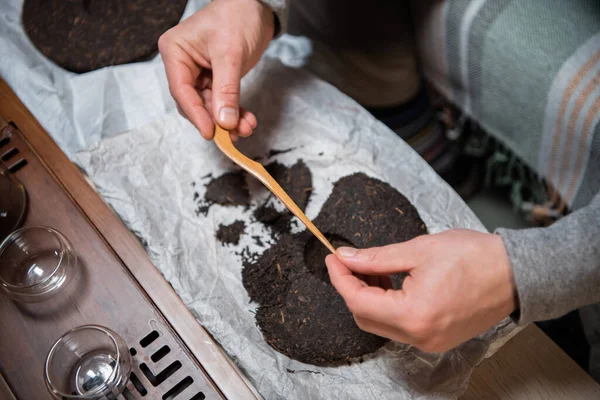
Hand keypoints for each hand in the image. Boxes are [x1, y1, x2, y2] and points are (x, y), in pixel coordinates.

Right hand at [158, 0, 274, 139]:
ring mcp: (199, 73)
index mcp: (175, 52)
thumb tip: (224, 122)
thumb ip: (226, 90)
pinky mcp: (215, 78)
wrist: (256, 5)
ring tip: (246, 128)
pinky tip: (247, 120)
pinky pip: (222, 101)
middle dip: (215, 120)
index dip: (196, 115)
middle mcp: (183, 64)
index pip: (181, 91)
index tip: (210, 133)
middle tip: (232, 135)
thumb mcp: (230, 54)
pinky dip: (234, 112)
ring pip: (210, 106)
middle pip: (194, 102)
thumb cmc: (237, 17)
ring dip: (228, 119)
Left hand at [325, 229, 517, 352]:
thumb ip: (376, 258)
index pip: (358, 301)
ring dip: (369, 297)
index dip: (340, 278)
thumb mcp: (418, 250)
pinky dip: (388, 307)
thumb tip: (347, 258)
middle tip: (350, 262)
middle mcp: (419, 336)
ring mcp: (429, 342)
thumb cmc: (474, 257)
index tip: (333, 259)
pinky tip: (389, 283)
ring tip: (372, 269)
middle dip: (351, 288)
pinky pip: (400, 327)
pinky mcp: (437, 339)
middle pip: (365, 317)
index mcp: (413, 314)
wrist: (516, 273)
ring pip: (381, 324)